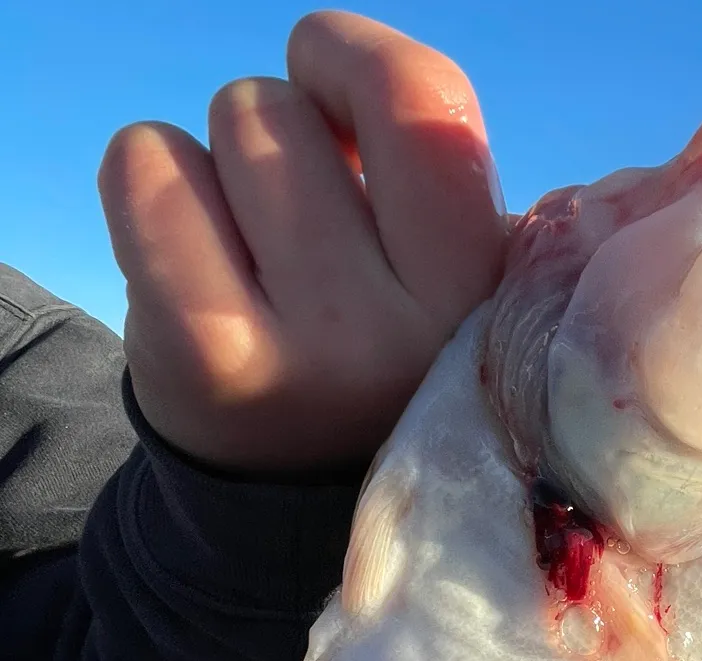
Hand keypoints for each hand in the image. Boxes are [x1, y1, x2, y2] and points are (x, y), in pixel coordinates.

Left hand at [98, 10, 508, 475]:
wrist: (302, 496)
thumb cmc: (383, 351)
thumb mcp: (462, 282)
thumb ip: (447, 179)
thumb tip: (359, 75)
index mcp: (488, 296)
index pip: (420, 99)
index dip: (356, 59)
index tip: (345, 103)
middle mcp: (408, 335)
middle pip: (290, 106)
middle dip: (288, 134)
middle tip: (305, 225)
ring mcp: (306, 353)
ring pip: (227, 128)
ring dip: (228, 167)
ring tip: (261, 259)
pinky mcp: (207, 358)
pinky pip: (148, 166)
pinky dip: (158, 184)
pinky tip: (198, 260)